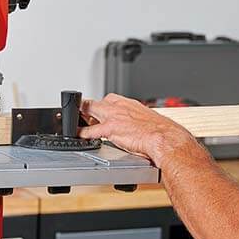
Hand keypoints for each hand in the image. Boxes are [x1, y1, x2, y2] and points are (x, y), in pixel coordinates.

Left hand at [80, 93, 195, 165]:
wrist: (166, 138)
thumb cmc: (162, 132)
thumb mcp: (148, 120)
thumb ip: (138, 121)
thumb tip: (138, 128)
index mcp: (130, 104)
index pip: (109, 100)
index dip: (100, 105)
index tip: (95, 109)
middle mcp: (120, 107)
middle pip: (95, 102)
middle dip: (85, 107)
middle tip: (78, 113)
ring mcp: (114, 116)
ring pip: (89, 111)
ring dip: (80, 116)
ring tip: (72, 120)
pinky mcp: (111, 129)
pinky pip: (91, 130)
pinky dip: (82, 133)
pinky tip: (77, 135)